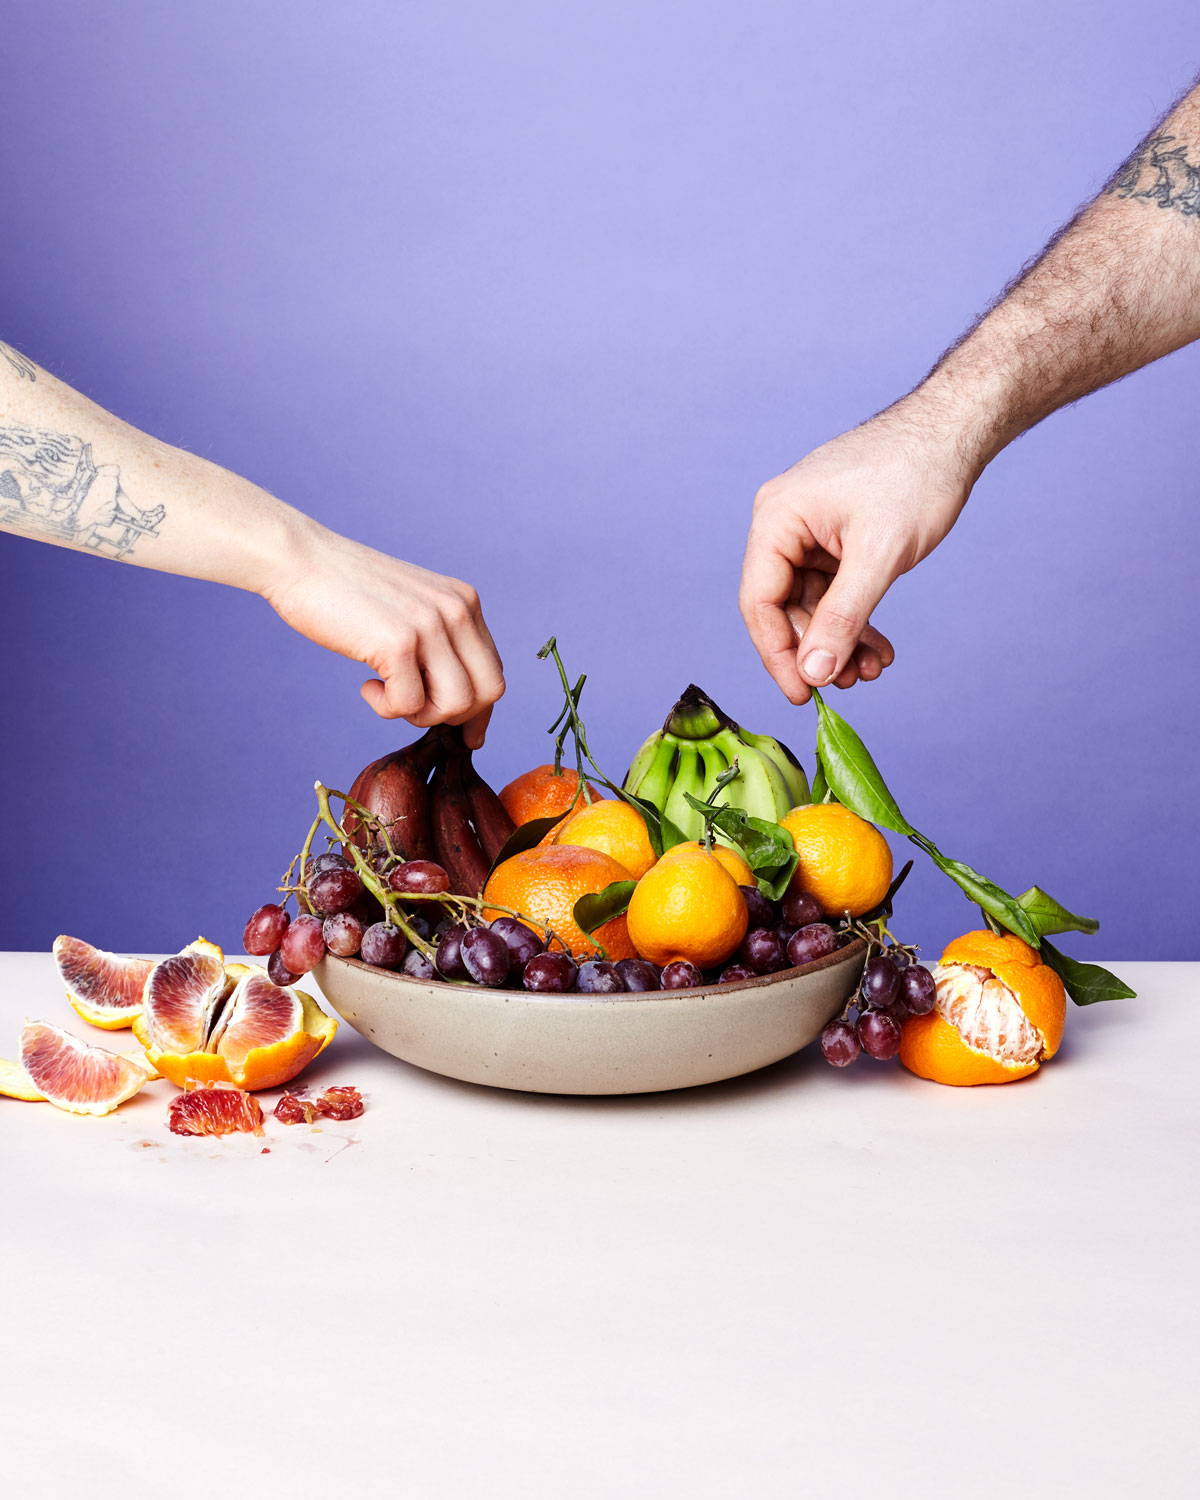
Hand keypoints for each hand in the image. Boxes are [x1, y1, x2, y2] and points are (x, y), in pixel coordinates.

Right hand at [264, 526, 504, 746]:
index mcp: (465, 601)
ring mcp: (430, 625)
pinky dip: (385, 708)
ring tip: (388, 693)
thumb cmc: (348, 592)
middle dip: (454, 715)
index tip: (467, 735)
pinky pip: (410, 706)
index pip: (494, 671)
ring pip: (456, 705)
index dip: (481, 710)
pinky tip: (367, 685)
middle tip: (414, 706)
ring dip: (420, 714)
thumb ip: (441, 644)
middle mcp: (457, 610)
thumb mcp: (412, 609)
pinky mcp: (398, 643)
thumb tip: (464, 706)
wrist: (301, 560)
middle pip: (489, 692)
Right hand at [739, 409, 975, 702]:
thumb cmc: (915, 474)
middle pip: (783, 606)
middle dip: (818, 650)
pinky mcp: (835, 536)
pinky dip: (854, 619)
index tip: (802, 694)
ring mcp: (809, 530)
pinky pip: (834, 589)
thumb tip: (813, 673)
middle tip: (850, 685)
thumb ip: (842, 618)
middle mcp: (783, 524)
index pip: (759, 601)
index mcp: (777, 518)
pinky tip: (878, 647)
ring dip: (840, 640)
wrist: (956, 430)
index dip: (777, 654)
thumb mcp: (879, 556)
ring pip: (812, 603)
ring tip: (873, 668)